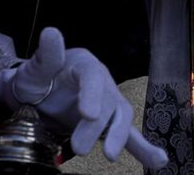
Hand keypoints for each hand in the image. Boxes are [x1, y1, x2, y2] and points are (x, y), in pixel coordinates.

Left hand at [0, 28, 167, 168]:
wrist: (36, 96)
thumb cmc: (36, 80)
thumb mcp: (35, 69)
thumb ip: (46, 56)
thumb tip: (51, 32)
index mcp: (85, 65)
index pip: (92, 76)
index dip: (92, 94)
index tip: (88, 114)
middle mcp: (102, 82)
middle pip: (107, 101)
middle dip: (97, 126)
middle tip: (79, 147)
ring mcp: (108, 103)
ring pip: (120, 117)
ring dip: (119, 136)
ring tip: (111, 156)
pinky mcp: (109, 122)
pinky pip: (128, 134)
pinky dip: (142, 148)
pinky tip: (159, 160)